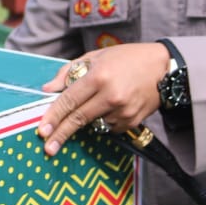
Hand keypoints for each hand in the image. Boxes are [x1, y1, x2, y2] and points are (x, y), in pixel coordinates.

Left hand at [37, 43, 169, 155]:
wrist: (163, 67)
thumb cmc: (126, 58)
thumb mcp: (95, 56)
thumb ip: (68, 72)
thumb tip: (48, 89)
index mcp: (99, 76)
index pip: (70, 101)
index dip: (54, 116)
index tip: (42, 130)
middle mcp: (111, 96)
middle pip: (78, 119)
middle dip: (61, 134)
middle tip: (48, 148)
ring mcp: (123, 110)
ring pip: (94, 123)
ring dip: (88, 119)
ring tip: (101, 100)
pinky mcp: (132, 120)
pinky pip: (110, 126)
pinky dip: (105, 119)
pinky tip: (114, 105)